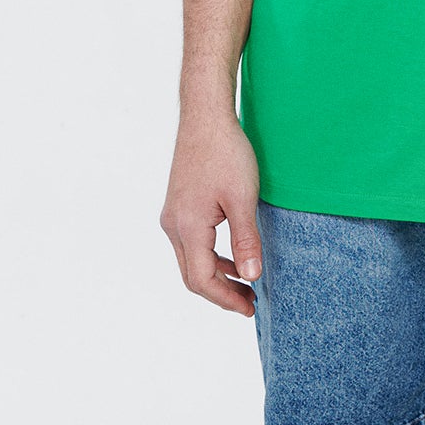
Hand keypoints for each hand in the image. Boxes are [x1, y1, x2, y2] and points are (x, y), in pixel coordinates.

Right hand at [159, 114, 262, 316]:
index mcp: (187, 227)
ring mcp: (174, 215)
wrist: (205, 117)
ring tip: (245, 284)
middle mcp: (173, 225)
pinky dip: (211, 256)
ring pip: (191, 260)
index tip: (250, 307)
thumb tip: (251, 277)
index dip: (226, 298)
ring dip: (217, 275)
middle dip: (221, 292)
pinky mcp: (179, 205)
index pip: (202, 280)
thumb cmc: (226, 152)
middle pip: (192, 275)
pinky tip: (232, 256)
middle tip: (250, 302)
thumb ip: (246, 240)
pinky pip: (192, 243)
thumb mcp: (243, 198)